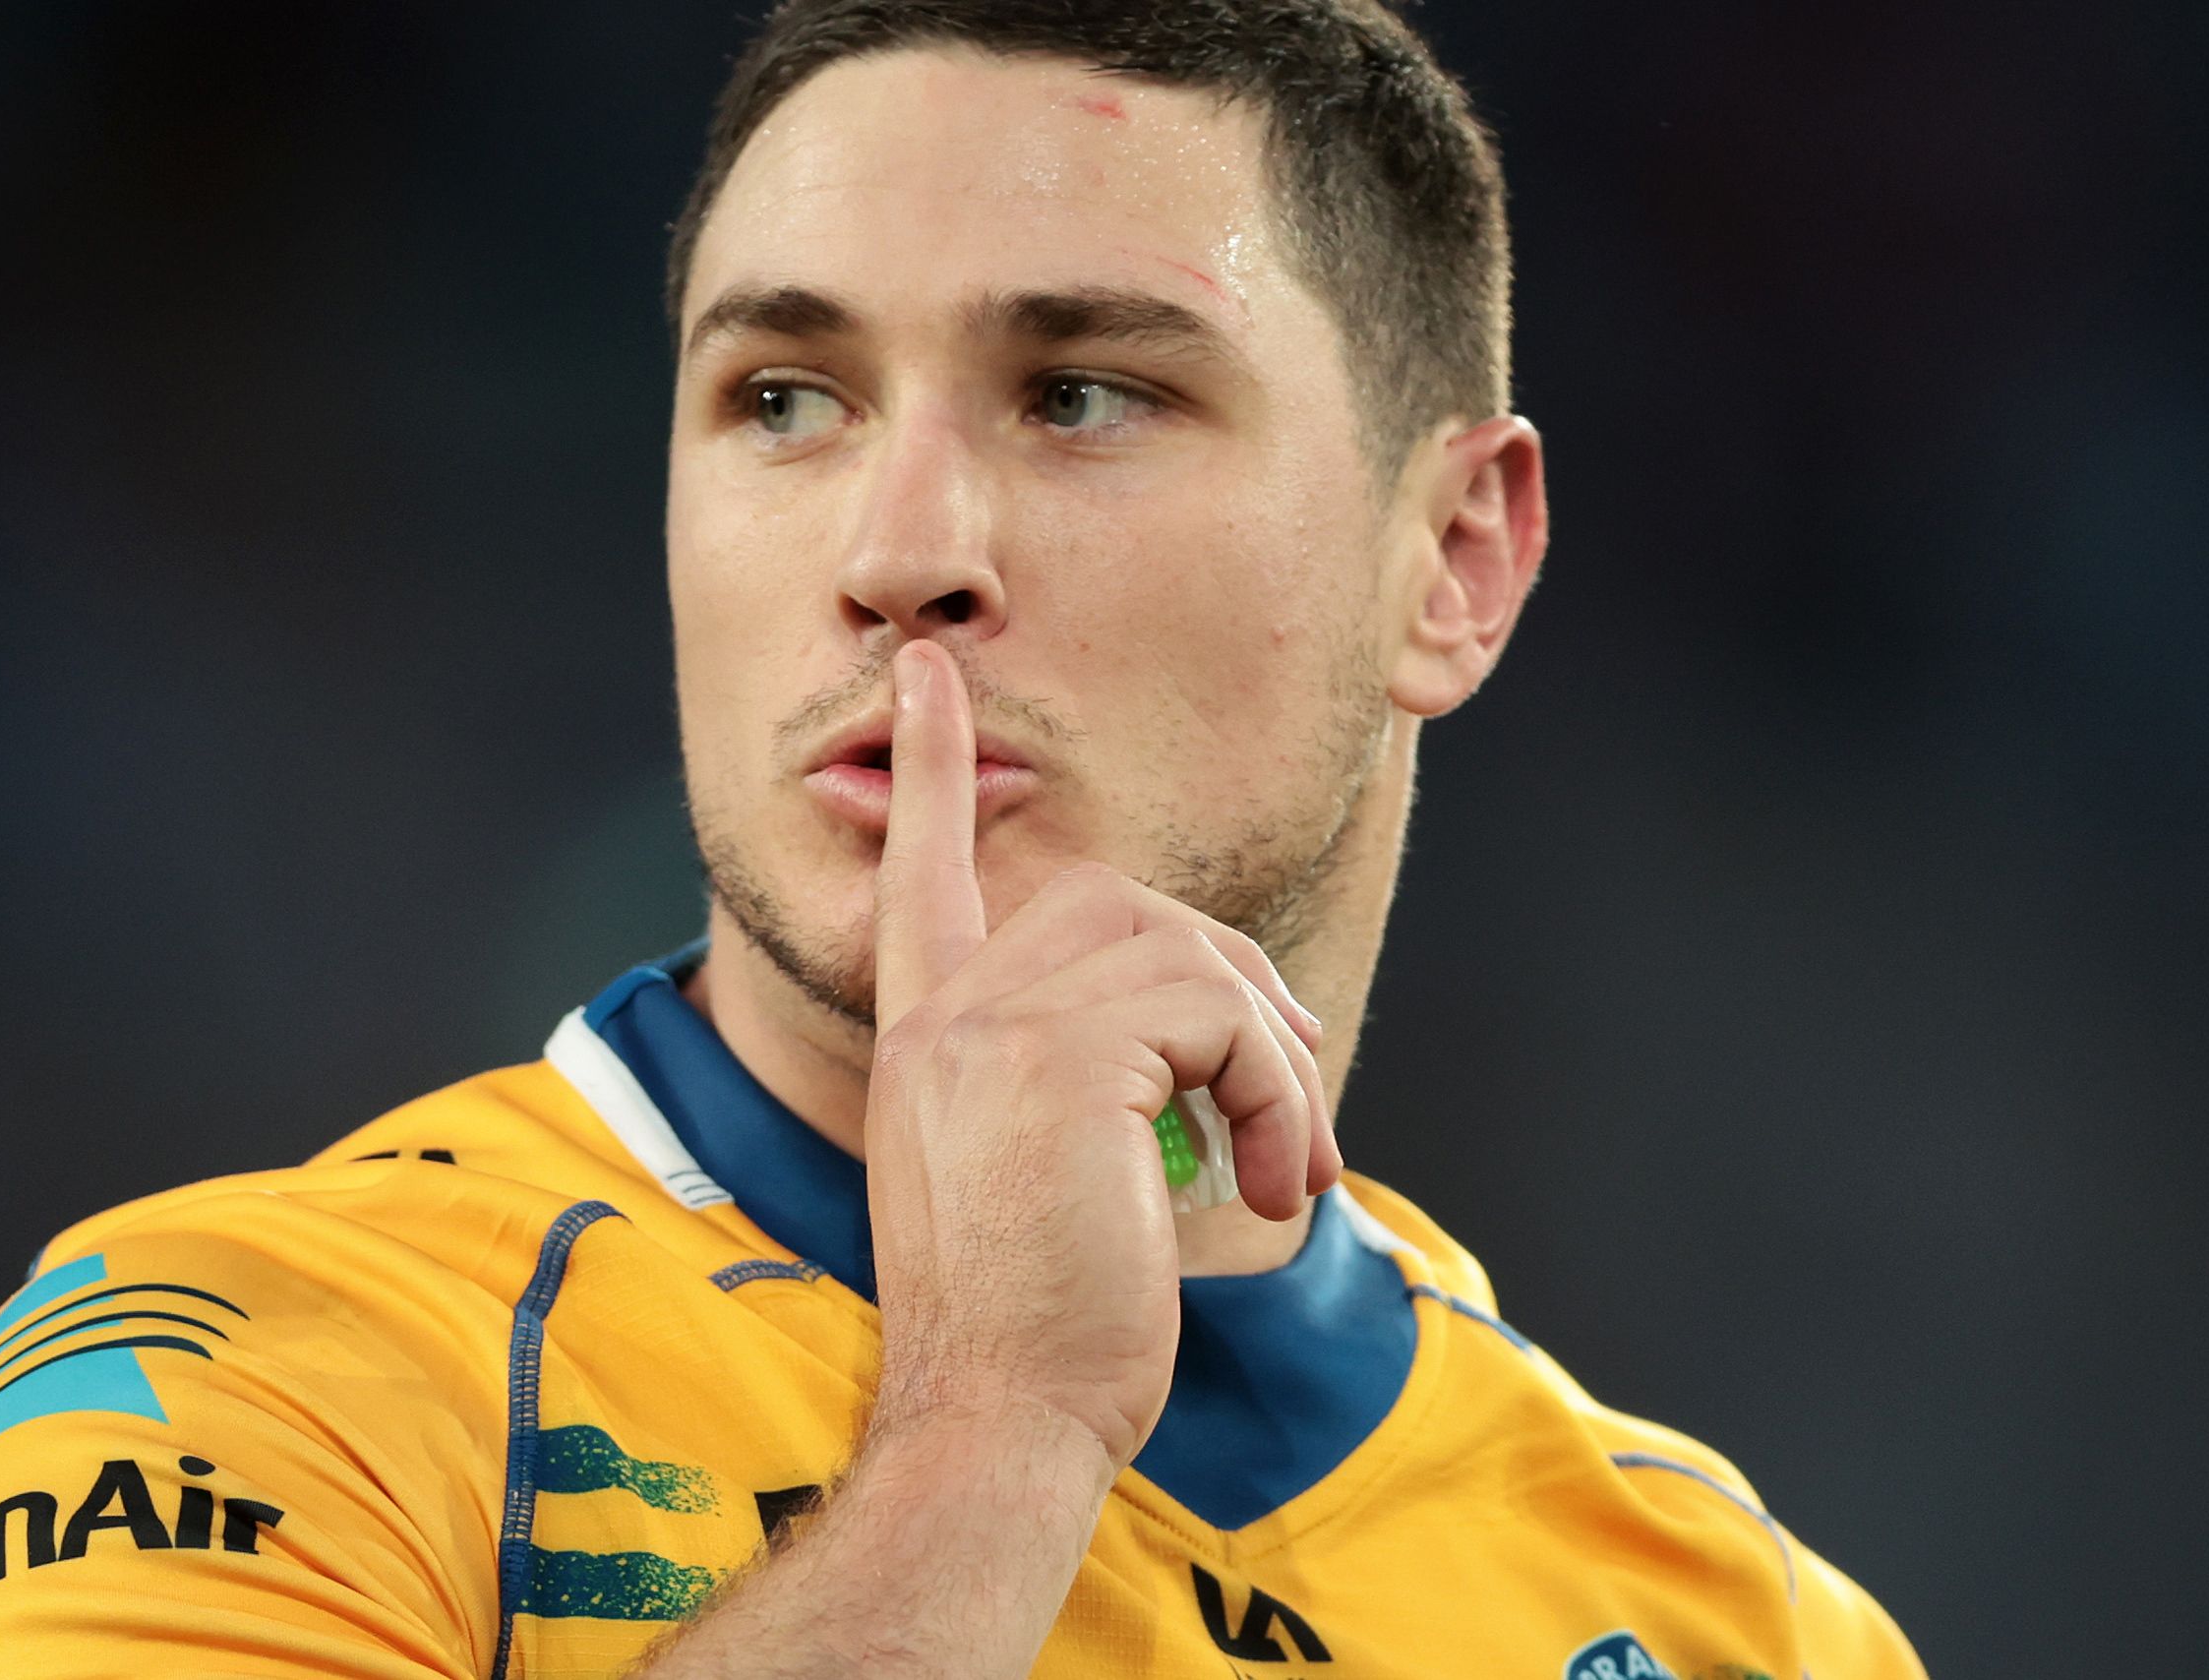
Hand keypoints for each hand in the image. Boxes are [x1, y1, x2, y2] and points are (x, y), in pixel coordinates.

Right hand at [862, 640, 1341, 1473]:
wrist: (998, 1421)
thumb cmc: (1037, 1332)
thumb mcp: (1037, 1180)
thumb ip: (1075, 1082)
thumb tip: (1206, 1032)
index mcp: (923, 1039)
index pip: (917, 873)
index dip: (929, 770)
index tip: (928, 675)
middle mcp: (945, 1016)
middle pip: (1115, 904)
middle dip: (1229, 980)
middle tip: (1290, 1102)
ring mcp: (994, 1029)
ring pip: (1186, 955)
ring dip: (1273, 1058)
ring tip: (1292, 1160)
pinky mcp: (1066, 1062)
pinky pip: (1223, 1017)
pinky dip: (1282, 1093)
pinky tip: (1280, 1183)